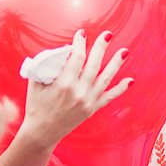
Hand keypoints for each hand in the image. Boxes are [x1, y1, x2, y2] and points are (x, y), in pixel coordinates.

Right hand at [20, 29, 132, 147]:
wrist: (42, 132)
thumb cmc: (36, 106)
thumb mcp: (35, 83)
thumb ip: (46, 66)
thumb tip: (61, 51)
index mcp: (63, 84)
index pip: (77, 57)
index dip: (80, 43)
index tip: (82, 34)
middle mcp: (78, 92)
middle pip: (94, 64)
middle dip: (101, 47)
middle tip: (108, 34)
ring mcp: (87, 101)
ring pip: (105, 78)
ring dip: (116, 64)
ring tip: (124, 51)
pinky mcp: (92, 109)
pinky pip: (109, 97)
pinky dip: (120, 89)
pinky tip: (130, 80)